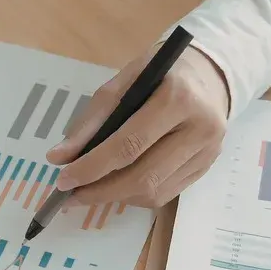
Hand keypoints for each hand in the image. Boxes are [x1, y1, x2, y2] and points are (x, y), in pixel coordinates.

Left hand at [46, 46, 230, 208]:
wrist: (212, 73)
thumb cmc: (161, 72)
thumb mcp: (123, 81)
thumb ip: (92, 120)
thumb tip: (59, 157)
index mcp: (177, 98)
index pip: (129, 144)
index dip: (92, 167)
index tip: (63, 180)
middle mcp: (199, 129)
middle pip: (144, 177)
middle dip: (101, 191)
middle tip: (71, 195)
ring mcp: (208, 152)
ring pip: (155, 192)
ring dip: (117, 197)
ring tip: (91, 190)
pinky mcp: (208, 166)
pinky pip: (167, 194)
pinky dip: (136, 195)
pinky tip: (119, 186)